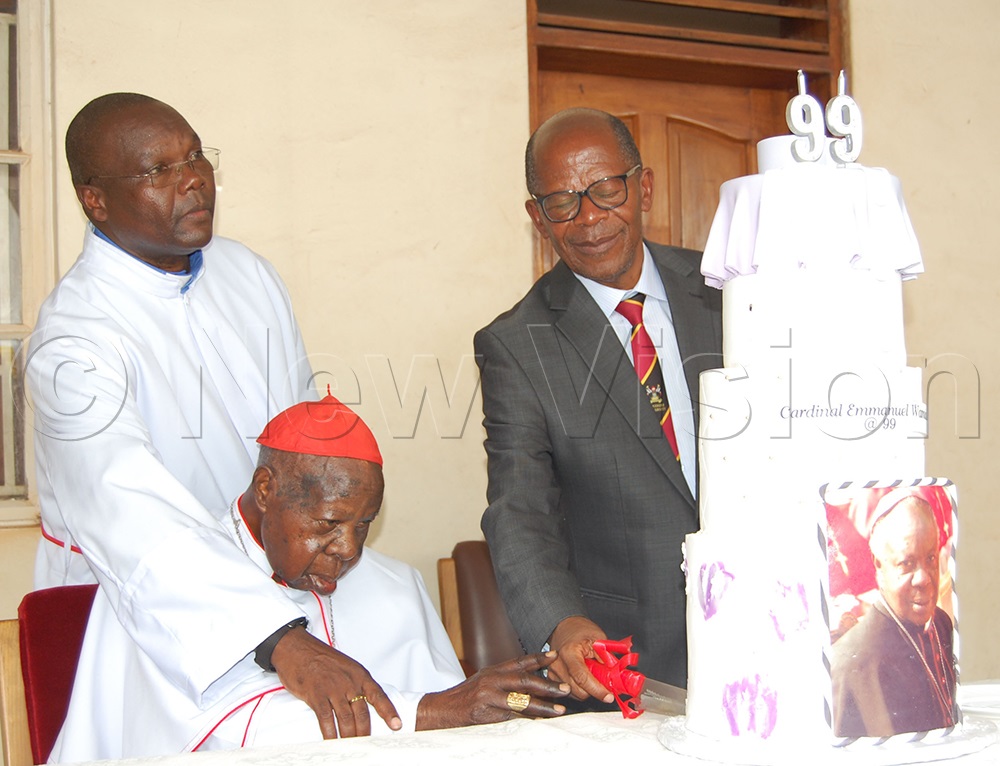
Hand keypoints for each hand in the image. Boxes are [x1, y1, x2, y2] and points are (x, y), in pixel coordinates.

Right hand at [270, 626, 400, 737]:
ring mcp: (332, 689)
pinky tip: (332, 741)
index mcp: (359, 674)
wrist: (297, 648)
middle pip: (362, 713)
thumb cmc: (321, 658)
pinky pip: (326, 719)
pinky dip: (330, 733)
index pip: (378, 695)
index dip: (389, 712)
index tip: (397, 725)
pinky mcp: (316, 695)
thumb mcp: (346, 667)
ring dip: (349, 736)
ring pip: (346, 719)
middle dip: (365, 732)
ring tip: (351, 746)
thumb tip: (363, 704)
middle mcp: (349, 682)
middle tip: (366, 743)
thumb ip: (355, 684)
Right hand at [416, 652, 568, 729]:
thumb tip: (530, 688)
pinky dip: (525, 719)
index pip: (519, 661)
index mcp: (492, 671)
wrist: (439, 710)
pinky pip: (509, 716)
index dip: (538, 658)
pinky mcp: (483, 710)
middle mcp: (491, 679)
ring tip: (559, 709)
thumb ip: (503, 684)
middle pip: (524, 679)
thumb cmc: (463, 699)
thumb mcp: (483, 684)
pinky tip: (538, 723)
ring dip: (542, 704)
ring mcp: (487, 694)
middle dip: (547, 684)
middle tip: (565, 688)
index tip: (556, 655)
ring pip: (520, 698)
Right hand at [546, 615, 611, 702]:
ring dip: (586, 690)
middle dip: (594, 690)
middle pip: (578, 690)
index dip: (597, 690)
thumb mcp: (597, 638)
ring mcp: (553, 672)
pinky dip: (579, 689)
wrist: (563, 627)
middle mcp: (557, 664)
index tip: (609, 697)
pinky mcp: (551, 678)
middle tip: (604, 683)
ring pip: (574, 694)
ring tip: (592, 675)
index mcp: (569, 652)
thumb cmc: (580, 630)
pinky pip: (569, 692)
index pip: (582, 678)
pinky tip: (583, 678)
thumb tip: (615, 676)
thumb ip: (606, 656)